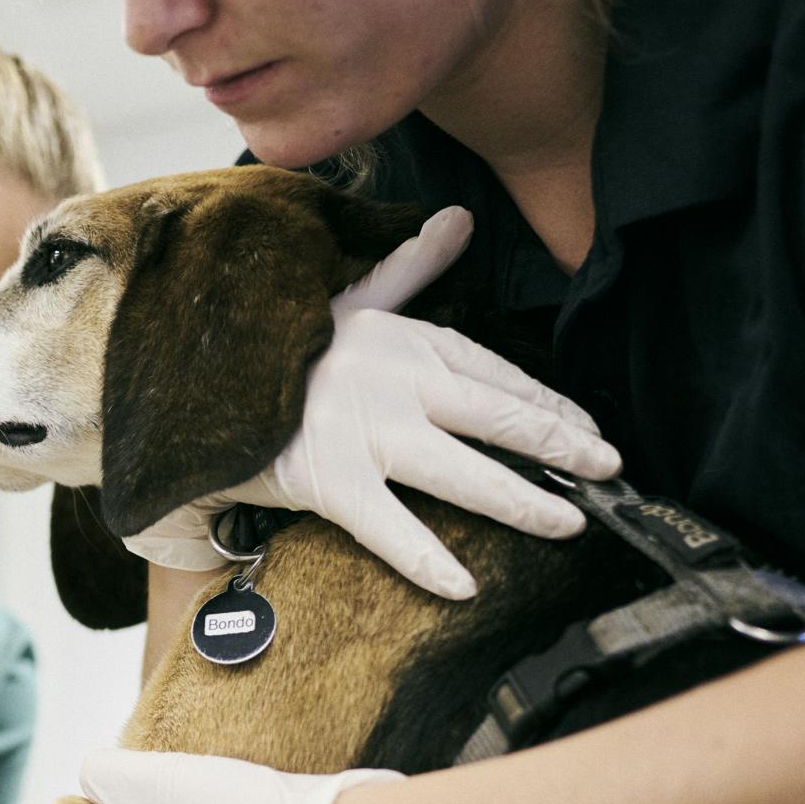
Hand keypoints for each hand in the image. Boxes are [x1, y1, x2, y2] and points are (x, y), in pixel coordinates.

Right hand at [122, 206, 621, 598]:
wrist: (194, 381)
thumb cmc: (277, 349)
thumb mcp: (348, 301)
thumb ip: (411, 267)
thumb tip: (458, 218)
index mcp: (407, 342)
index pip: (498, 374)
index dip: (551, 404)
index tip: (592, 430)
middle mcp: (397, 384)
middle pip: (498, 418)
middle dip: (561, 445)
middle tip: (610, 471)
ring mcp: (364, 434)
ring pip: (461, 472)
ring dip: (520, 500)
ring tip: (568, 522)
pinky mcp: (328, 480)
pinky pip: (387, 526)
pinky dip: (426, 559)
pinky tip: (465, 585)